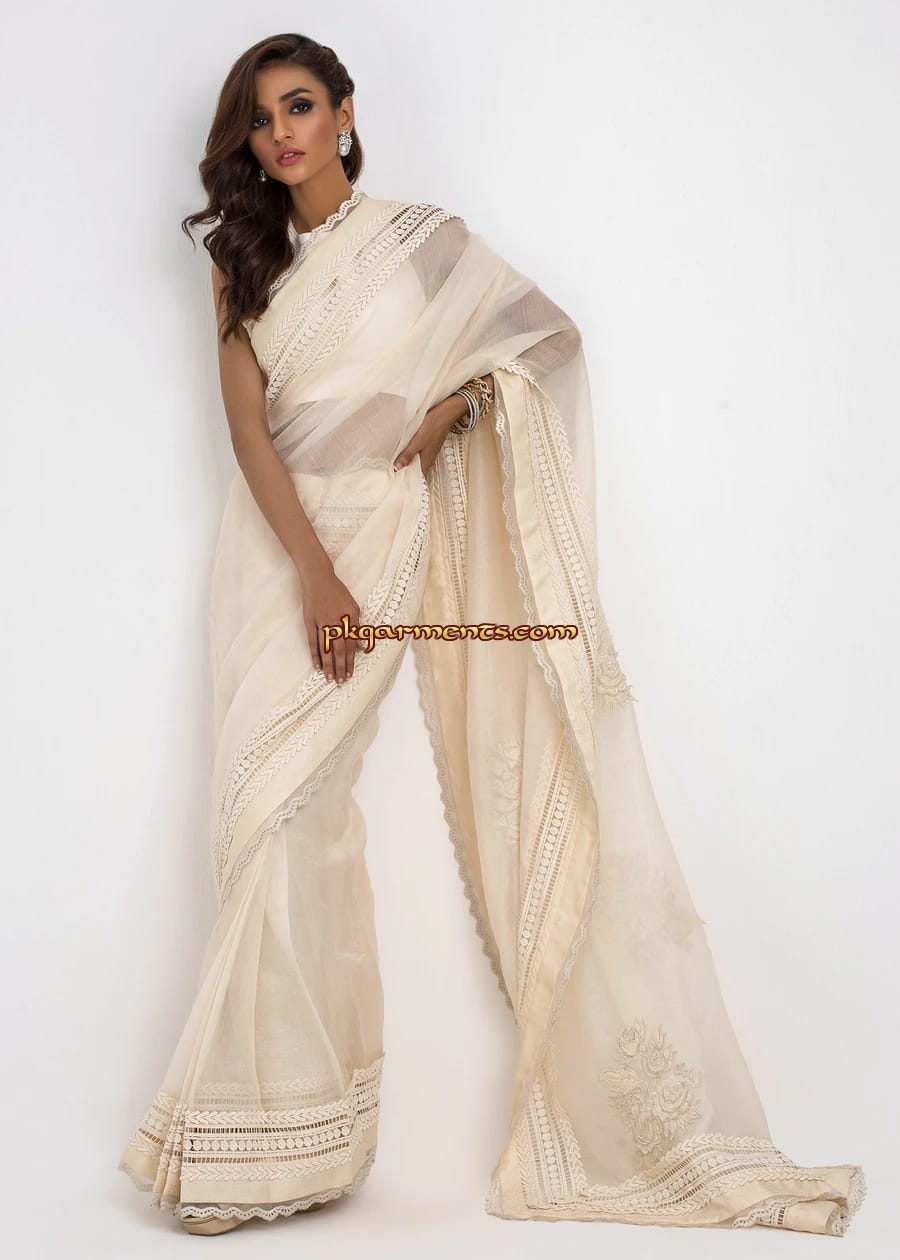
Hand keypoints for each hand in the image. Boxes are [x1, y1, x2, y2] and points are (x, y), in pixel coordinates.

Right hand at [299, 557, 365, 684]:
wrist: (319, 578)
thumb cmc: (338, 592)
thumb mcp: (353, 607)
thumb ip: (358, 627)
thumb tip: (362, 646)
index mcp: (349, 619)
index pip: (351, 645)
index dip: (351, 661)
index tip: (350, 673)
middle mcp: (337, 622)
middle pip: (340, 650)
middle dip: (341, 667)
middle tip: (341, 681)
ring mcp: (322, 623)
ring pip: (326, 649)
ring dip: (329, 665)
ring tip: (330, 678)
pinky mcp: (310, 622)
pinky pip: (313, 642)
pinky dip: (314, 655)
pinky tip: (317, 666)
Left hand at [394, 375, 494, 476]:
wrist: (444, 415)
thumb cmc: (432, 427)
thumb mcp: (417, 441)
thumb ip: (408, 455)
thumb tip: (397, 467)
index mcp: (425, 463)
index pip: (412, 478)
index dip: (402, 479)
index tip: (390, 478)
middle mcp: (427, 461)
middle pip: (412, 471)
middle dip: (401, 472)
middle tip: (387, 471)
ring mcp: (427, 454)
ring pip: (413, 463)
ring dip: (404, 463)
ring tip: (391, 462)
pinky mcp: (426, 448)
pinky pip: (415, 456)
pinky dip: (408, 455)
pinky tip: (401, 452)